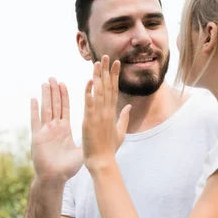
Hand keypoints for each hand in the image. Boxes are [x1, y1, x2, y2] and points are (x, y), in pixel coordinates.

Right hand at [31, 78, 81, 182]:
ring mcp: (45, 131)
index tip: (64, 83)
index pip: (64, 109)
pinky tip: (34, 99)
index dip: (64, 96)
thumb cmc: (67, 168)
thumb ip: (88, 140)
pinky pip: (36, 121)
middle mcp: (54, 128)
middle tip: (53, 77)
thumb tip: (100, 133)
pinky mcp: (37, 137)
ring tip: (46, 83)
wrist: (55, 178)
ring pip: (45, 109)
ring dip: (45, 96)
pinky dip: (34, 110)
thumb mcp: (80, 151)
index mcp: (64, 130)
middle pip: (54, 105)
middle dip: (54, 91)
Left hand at [82, 56, 130, 171]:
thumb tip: (128, 107)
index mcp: (113, 113)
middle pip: (108, 87)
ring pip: (99, 92)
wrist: (102, 162)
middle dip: (108, 71)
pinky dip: (89, 92)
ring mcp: (99, 116)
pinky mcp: (90, 121)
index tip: (116, 63)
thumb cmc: (109, 149)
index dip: (115, 76)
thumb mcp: (120, 132)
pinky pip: (89, 104)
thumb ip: (124, 118)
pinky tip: (89, 81)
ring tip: (98, 63)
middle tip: (107, 56)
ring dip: (98, 77)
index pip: (114, 90)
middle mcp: (107, 112)